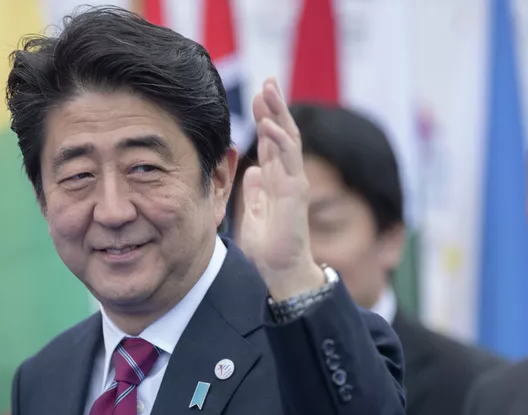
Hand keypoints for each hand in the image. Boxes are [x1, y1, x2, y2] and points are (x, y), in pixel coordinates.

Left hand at [239, 78, 323, 300]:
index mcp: (277, 180)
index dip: (267, 118)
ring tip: (269, 91)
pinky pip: (289, 163)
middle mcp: (288, 178)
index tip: (258, 95)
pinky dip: (281, 143)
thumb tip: (254, 170)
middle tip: (268, 81)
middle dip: (275, 108)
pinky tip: (271, 125)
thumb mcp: (255, 212)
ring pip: (289, 142)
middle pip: (283, 135)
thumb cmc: (269, 247)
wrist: (280, 273)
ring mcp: (294, 185)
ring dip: (279, 116)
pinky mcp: (295, 196)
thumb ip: (257, 191)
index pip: (273, 142)